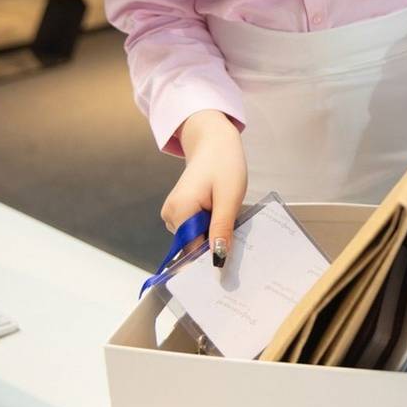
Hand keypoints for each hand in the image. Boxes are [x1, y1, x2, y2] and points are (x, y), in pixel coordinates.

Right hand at [161, 110, 247, 261]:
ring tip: (227, 216)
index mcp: (180, 211)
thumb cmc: (224, 165)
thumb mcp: (229, 198)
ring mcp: (172, 213)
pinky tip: (219, 214)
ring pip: (195, 238)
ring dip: (213, 234)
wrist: (213, 141)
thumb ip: (221, 229)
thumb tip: (218, 260)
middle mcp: (170, 215)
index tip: (231, 265)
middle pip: (193, 245)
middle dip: (214, 244)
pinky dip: (209, 226)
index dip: (212, 258)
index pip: (193, 250)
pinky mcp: (178, 211)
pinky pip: (194, 229)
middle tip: (236, 234)